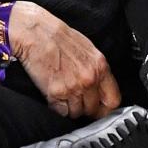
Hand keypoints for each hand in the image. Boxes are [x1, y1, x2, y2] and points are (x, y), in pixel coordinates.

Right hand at [9, 1, 120, 118]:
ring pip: (77, 113)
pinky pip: (61, 112)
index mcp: (100, 67)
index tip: (99, 108)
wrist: (35, 33)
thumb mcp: (88, 50)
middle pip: (94, 110)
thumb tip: (101, 88)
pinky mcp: (55, 93)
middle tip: (77, 99)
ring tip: (64, 95)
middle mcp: (89, 79)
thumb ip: (97, 70)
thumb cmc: (58, 38)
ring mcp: (73, 87)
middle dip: (86, 108)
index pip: (113, 100)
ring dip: (71, 108)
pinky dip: (58, 108)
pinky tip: (55, 95)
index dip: (105, 107)